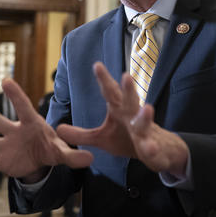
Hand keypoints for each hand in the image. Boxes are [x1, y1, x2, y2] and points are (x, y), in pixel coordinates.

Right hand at [0, 79, 92, 181]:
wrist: (42, 158)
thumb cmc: (52, 146)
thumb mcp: (63, 152)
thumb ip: (74, 155)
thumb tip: (91, 158)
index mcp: (31, 123)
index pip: (23, 108)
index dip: (16, 96)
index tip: (6, 81)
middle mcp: (14, 132)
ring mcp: (5, 146)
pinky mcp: (2, 161)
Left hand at [57, 62, 188, 176]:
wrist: (158, 152)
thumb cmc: (127, 139)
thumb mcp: (101, 138)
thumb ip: (81, 134)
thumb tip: (57, 129)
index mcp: (120, 110)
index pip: (110, 92)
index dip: (104, 80)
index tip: (97, 65)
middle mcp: (133, 116)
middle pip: (131, 100)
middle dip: (129, 89)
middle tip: (126, 76)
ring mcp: (145, 132)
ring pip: (145, 122)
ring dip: (145, 116)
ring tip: (147, 109)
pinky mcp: (153, 148)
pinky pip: (152, 148)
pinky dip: (152, 148)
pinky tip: (151, 148)